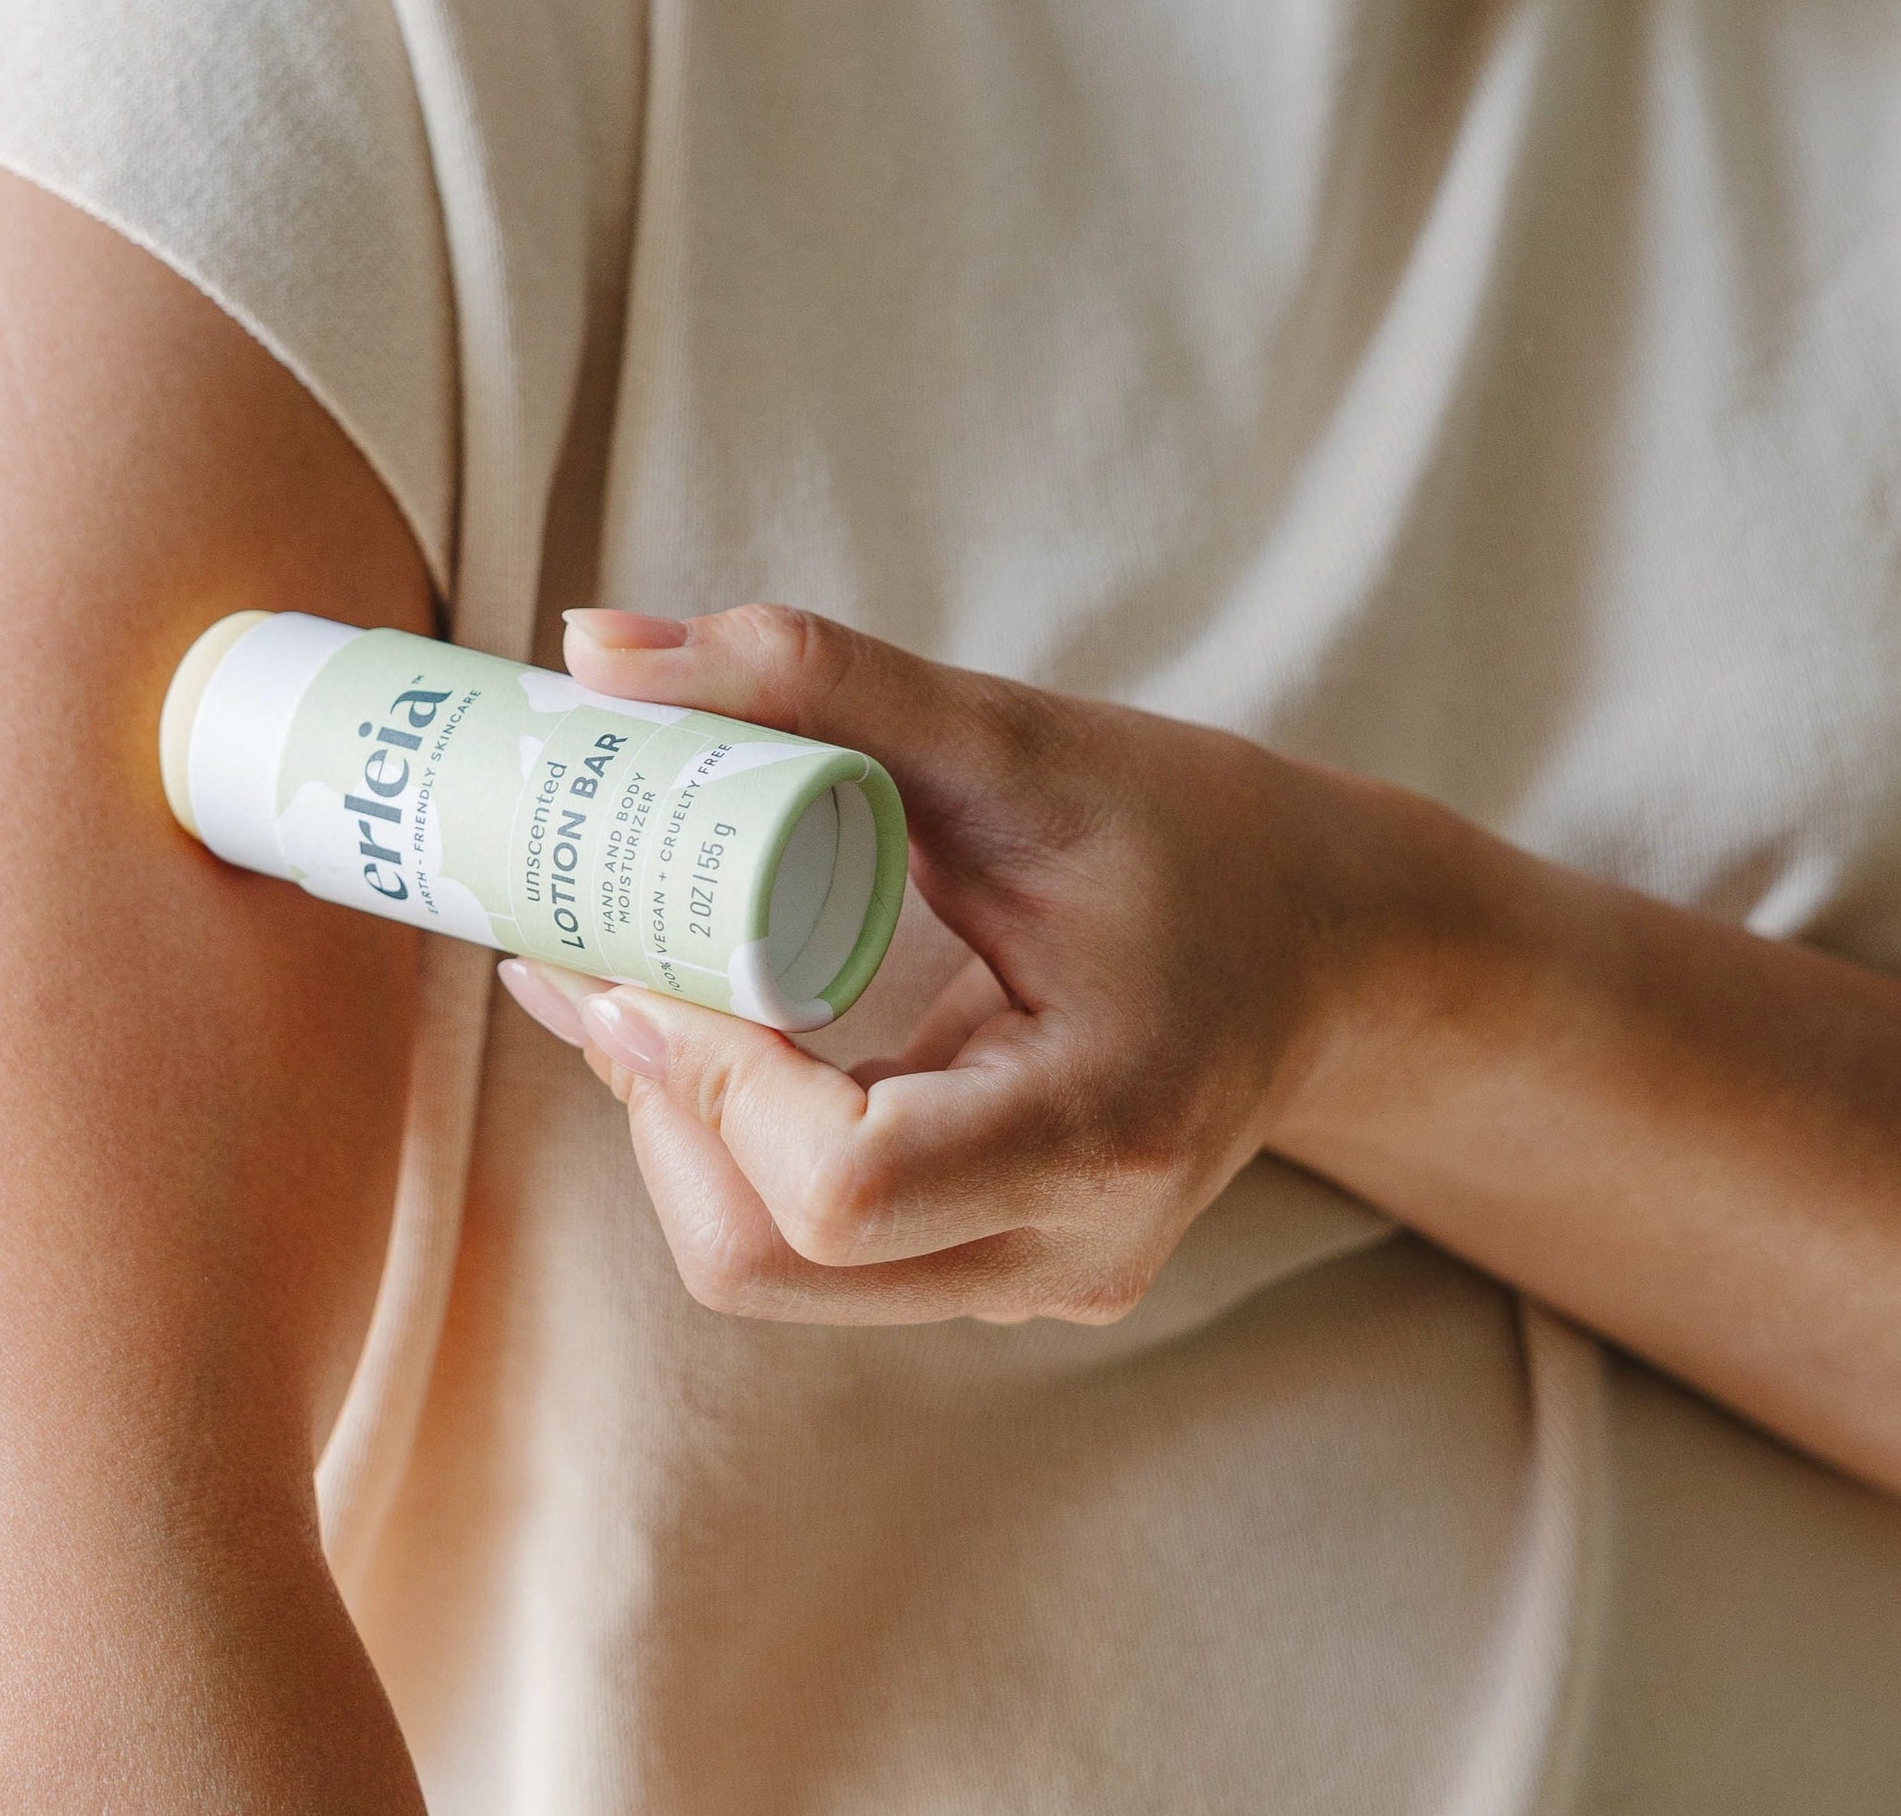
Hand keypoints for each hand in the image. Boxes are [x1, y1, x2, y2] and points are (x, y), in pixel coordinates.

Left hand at [498, 603, 1420, 1325]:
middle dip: (657, 1107)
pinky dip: (740, 1153)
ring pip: (777, 1272)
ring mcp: (1042, 1284)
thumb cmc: (1201, 834)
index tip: (623, 955)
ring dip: (680, 1134)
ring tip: (646, 991)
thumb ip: (812, 679)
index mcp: (1100, 1127)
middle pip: (773, 1256)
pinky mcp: (1013, 1275)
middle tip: (605, 965)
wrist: (1336, 947)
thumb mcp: (1015, 741)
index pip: (841, 1183)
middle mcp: (1071, 1250)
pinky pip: (825, 1256)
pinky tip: (722, 1043)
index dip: (700, 1077)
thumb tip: (594, 647)